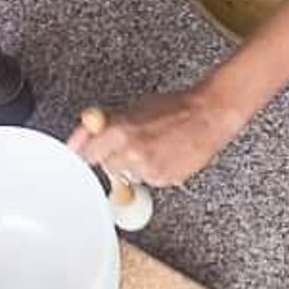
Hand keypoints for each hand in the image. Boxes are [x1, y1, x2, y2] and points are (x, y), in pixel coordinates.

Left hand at [68, 84, 250, 187]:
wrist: (209, 115)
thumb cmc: (175, 108)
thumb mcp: (134, 108)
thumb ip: (103, 124)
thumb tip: (79, 136)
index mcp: (121, 133)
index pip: (87, 154)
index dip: (90, 151)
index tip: (89, 151)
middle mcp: (132, 155)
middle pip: (107, 166)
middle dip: (114, 156)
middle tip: (130, 142)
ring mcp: (148, 170)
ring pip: (128, 174)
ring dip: (133, 164)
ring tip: (153, 146)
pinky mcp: (164, 180)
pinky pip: (148, 179)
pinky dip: (152, 170)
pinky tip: (164, 154)